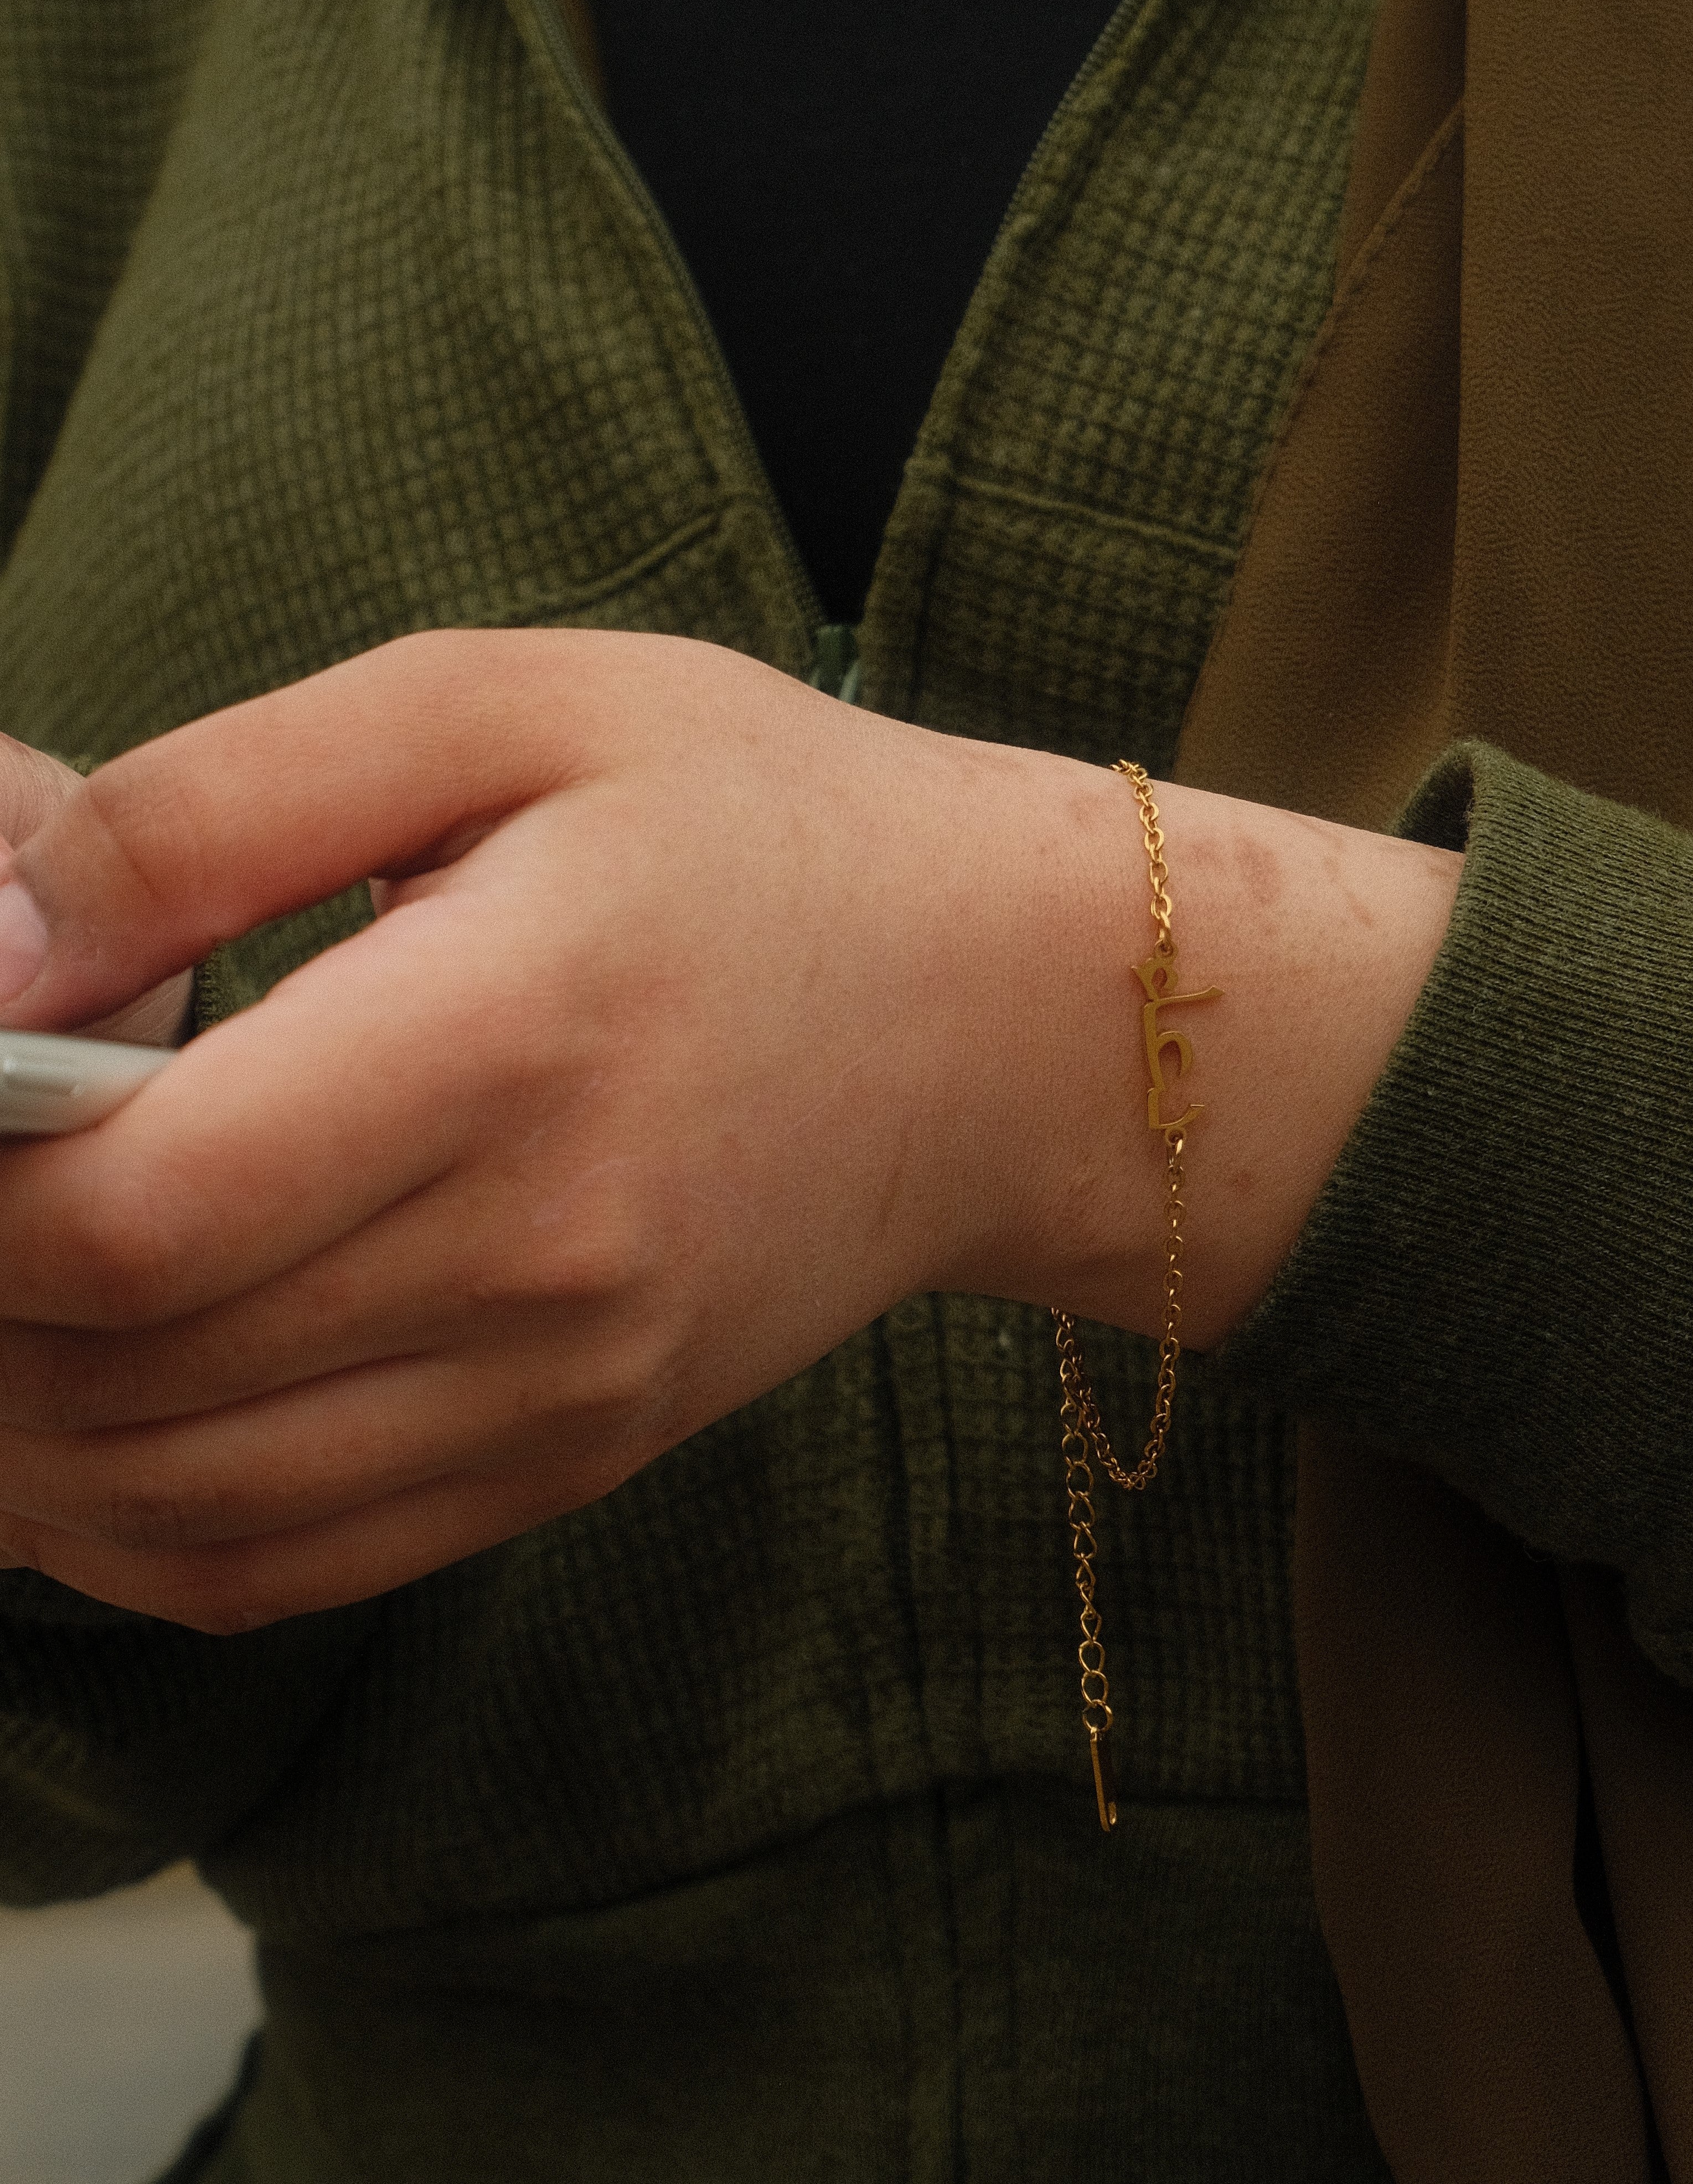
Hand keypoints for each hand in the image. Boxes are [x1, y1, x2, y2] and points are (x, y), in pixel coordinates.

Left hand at [0, 631, 1457, 1627]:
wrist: (1006, 1016)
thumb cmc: (765, 828)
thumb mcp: (504, 709)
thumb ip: (216, 807)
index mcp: (509, 1039)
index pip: (127, 1216)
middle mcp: (542, 1261)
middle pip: (117, 1378)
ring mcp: (568, 1388)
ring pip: (170, 1509)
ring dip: (15, 1432)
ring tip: (5, 1298)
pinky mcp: (580, 1450)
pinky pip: (283, 1570)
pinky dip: (126, 1529)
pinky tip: (85, 1421)